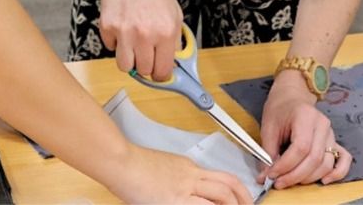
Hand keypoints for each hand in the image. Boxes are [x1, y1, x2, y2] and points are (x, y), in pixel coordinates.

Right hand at [99, 0, 182, 81]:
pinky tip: (122, 27)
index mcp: (166, 32)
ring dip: (129, 59)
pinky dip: (116, 43)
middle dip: (145, 65)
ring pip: (125, 66)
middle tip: (145, 53)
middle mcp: (145, 34)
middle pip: (143, 71)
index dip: (161, 75)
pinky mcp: (108, 27)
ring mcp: (124, 32)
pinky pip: (110, 48)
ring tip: (133, 45)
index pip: (163, 71)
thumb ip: (175, 41)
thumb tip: (173, 64)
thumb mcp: (175, 14)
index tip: (158, 72)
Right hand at [108, 145, 252, 203]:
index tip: (235, 201)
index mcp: (187, 167)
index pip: (217, 178)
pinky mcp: (176, 200)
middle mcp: (191, 175)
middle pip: (227, 183)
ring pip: (222, 195)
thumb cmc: (130, 166)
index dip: (232, 191)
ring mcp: (185, 188)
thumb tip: (175, 194)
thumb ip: (173, 181)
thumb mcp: (159, 170)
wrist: (120, 162)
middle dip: (243, 198)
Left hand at [256, 71, 350, 188]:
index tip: (272, 174)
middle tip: (278, 182)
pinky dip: (336, 173)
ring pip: (326, 163)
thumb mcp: (268, 127)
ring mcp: (331, 133)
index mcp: (305, 116)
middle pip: (314, 158)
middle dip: (295, 175)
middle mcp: (322, 125)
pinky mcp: (335, 141)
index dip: (286, 165)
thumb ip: (268, 152)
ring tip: (290, 181)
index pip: (300, 148)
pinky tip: (323, 181)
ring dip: (308, 178)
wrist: (291, 96)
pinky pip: (343, 159)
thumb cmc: (280, 109)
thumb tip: (265, 175)